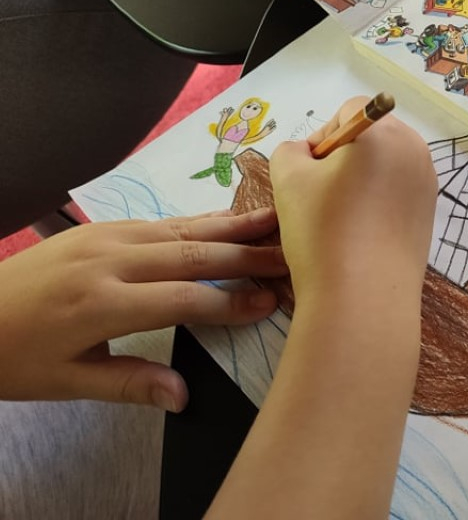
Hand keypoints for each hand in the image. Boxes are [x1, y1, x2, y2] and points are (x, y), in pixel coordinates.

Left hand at [0, 208, 286, 411]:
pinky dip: (199, 221)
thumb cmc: (13, 356)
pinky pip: (161, 221)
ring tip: (273, 221)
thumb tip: (183, 396)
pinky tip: (225, 221)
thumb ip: (129, 383)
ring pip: (180, 228)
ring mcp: (106, 236)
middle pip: (191, 254)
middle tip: (291, 252)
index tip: (271, 302)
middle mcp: (110, 260)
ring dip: (230, 227)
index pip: (183, 300)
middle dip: (245, 255)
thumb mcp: (65, 381)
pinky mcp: (101, 227)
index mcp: (102, 303)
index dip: (231, 302)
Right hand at [270, 97, 436, 308]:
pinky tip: (359, 232)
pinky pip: (397, 192)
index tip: (307, 173)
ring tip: (338, 216)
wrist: (363, 297)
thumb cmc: (323, 230)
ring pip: (385, 165)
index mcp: (385, 132)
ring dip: (358, 180)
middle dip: (343, 156)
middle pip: (372, 135)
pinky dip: (376, 201)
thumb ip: (290, 151)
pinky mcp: (430, 214)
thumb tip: (307, 154)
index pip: (350, 111)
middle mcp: (415, 151)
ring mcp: (428, 184)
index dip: (322, 136)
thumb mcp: (288, 179)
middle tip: (319, 195)